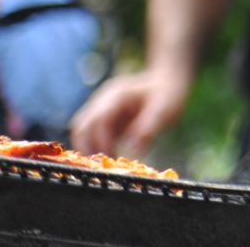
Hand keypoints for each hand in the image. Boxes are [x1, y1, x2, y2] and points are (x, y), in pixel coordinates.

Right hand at [70, 67, 190, 156]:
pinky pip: (90, 135)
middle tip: (104, 167)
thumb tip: (134, 151)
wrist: (167, 82)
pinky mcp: (103, 119)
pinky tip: (109, 158)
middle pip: (82, 126)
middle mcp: (103, 101)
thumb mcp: (165, 110)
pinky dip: (94, 147)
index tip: (112, 159)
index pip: (98, 120)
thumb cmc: (168, 95)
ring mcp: (100, 109)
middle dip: (88, 148)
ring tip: (105, 164)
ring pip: (81, 131)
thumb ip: (148, 129)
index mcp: (117, 96)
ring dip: (88, 148)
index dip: (101, 141)